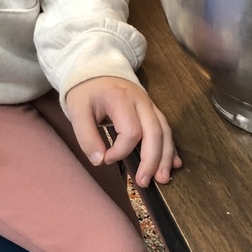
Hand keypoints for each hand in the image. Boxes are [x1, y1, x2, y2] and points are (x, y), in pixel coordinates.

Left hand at [65, 76, 182, 188]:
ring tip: (163, 178)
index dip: (120, 151)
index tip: (106, 159)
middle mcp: (140, 100)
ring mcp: (149, 104)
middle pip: (154, 132)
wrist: (96, 69)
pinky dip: (171, 147)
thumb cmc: (87, 92)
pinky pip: (166, 128)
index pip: (131, 131)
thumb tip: (99, 161)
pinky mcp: (151, 109)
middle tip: (144, 182)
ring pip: (165, 131)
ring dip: (166, 156)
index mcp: (121, 98)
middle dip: (152, 160)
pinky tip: (174, 163)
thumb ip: (86, 136)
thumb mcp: (77, 110)